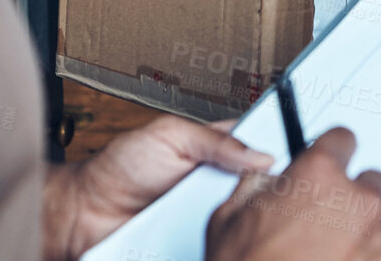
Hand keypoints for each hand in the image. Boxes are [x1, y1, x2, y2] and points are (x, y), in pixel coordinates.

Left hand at [43, 115, 272, 260]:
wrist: (87, 213)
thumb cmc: (120, 167)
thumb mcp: (170, 135)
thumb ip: (215, 140)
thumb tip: (259, 153)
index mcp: (217, 150)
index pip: (260, 148)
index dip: (278, 153)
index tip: (293, 160)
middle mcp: (217, 185)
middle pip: (260, 190)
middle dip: (265, 192)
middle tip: (264, 192)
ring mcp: (209, 217)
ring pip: (244, 221)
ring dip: (245, 221)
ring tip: (241, 218)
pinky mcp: (198, 243)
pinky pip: (220, 244)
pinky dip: (224, 243)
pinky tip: (224, 239)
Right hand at [206, 128, 380, 260]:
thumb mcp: (230, 218)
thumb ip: (259, 186)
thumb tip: (269, 181)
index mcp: (319, 175)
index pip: (342, 140)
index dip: (331, 154)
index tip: (330, 165)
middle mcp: (358, 200)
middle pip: (370, 182)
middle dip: (351, 200)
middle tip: (326, 225)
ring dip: (365, 234)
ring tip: (333, 257)